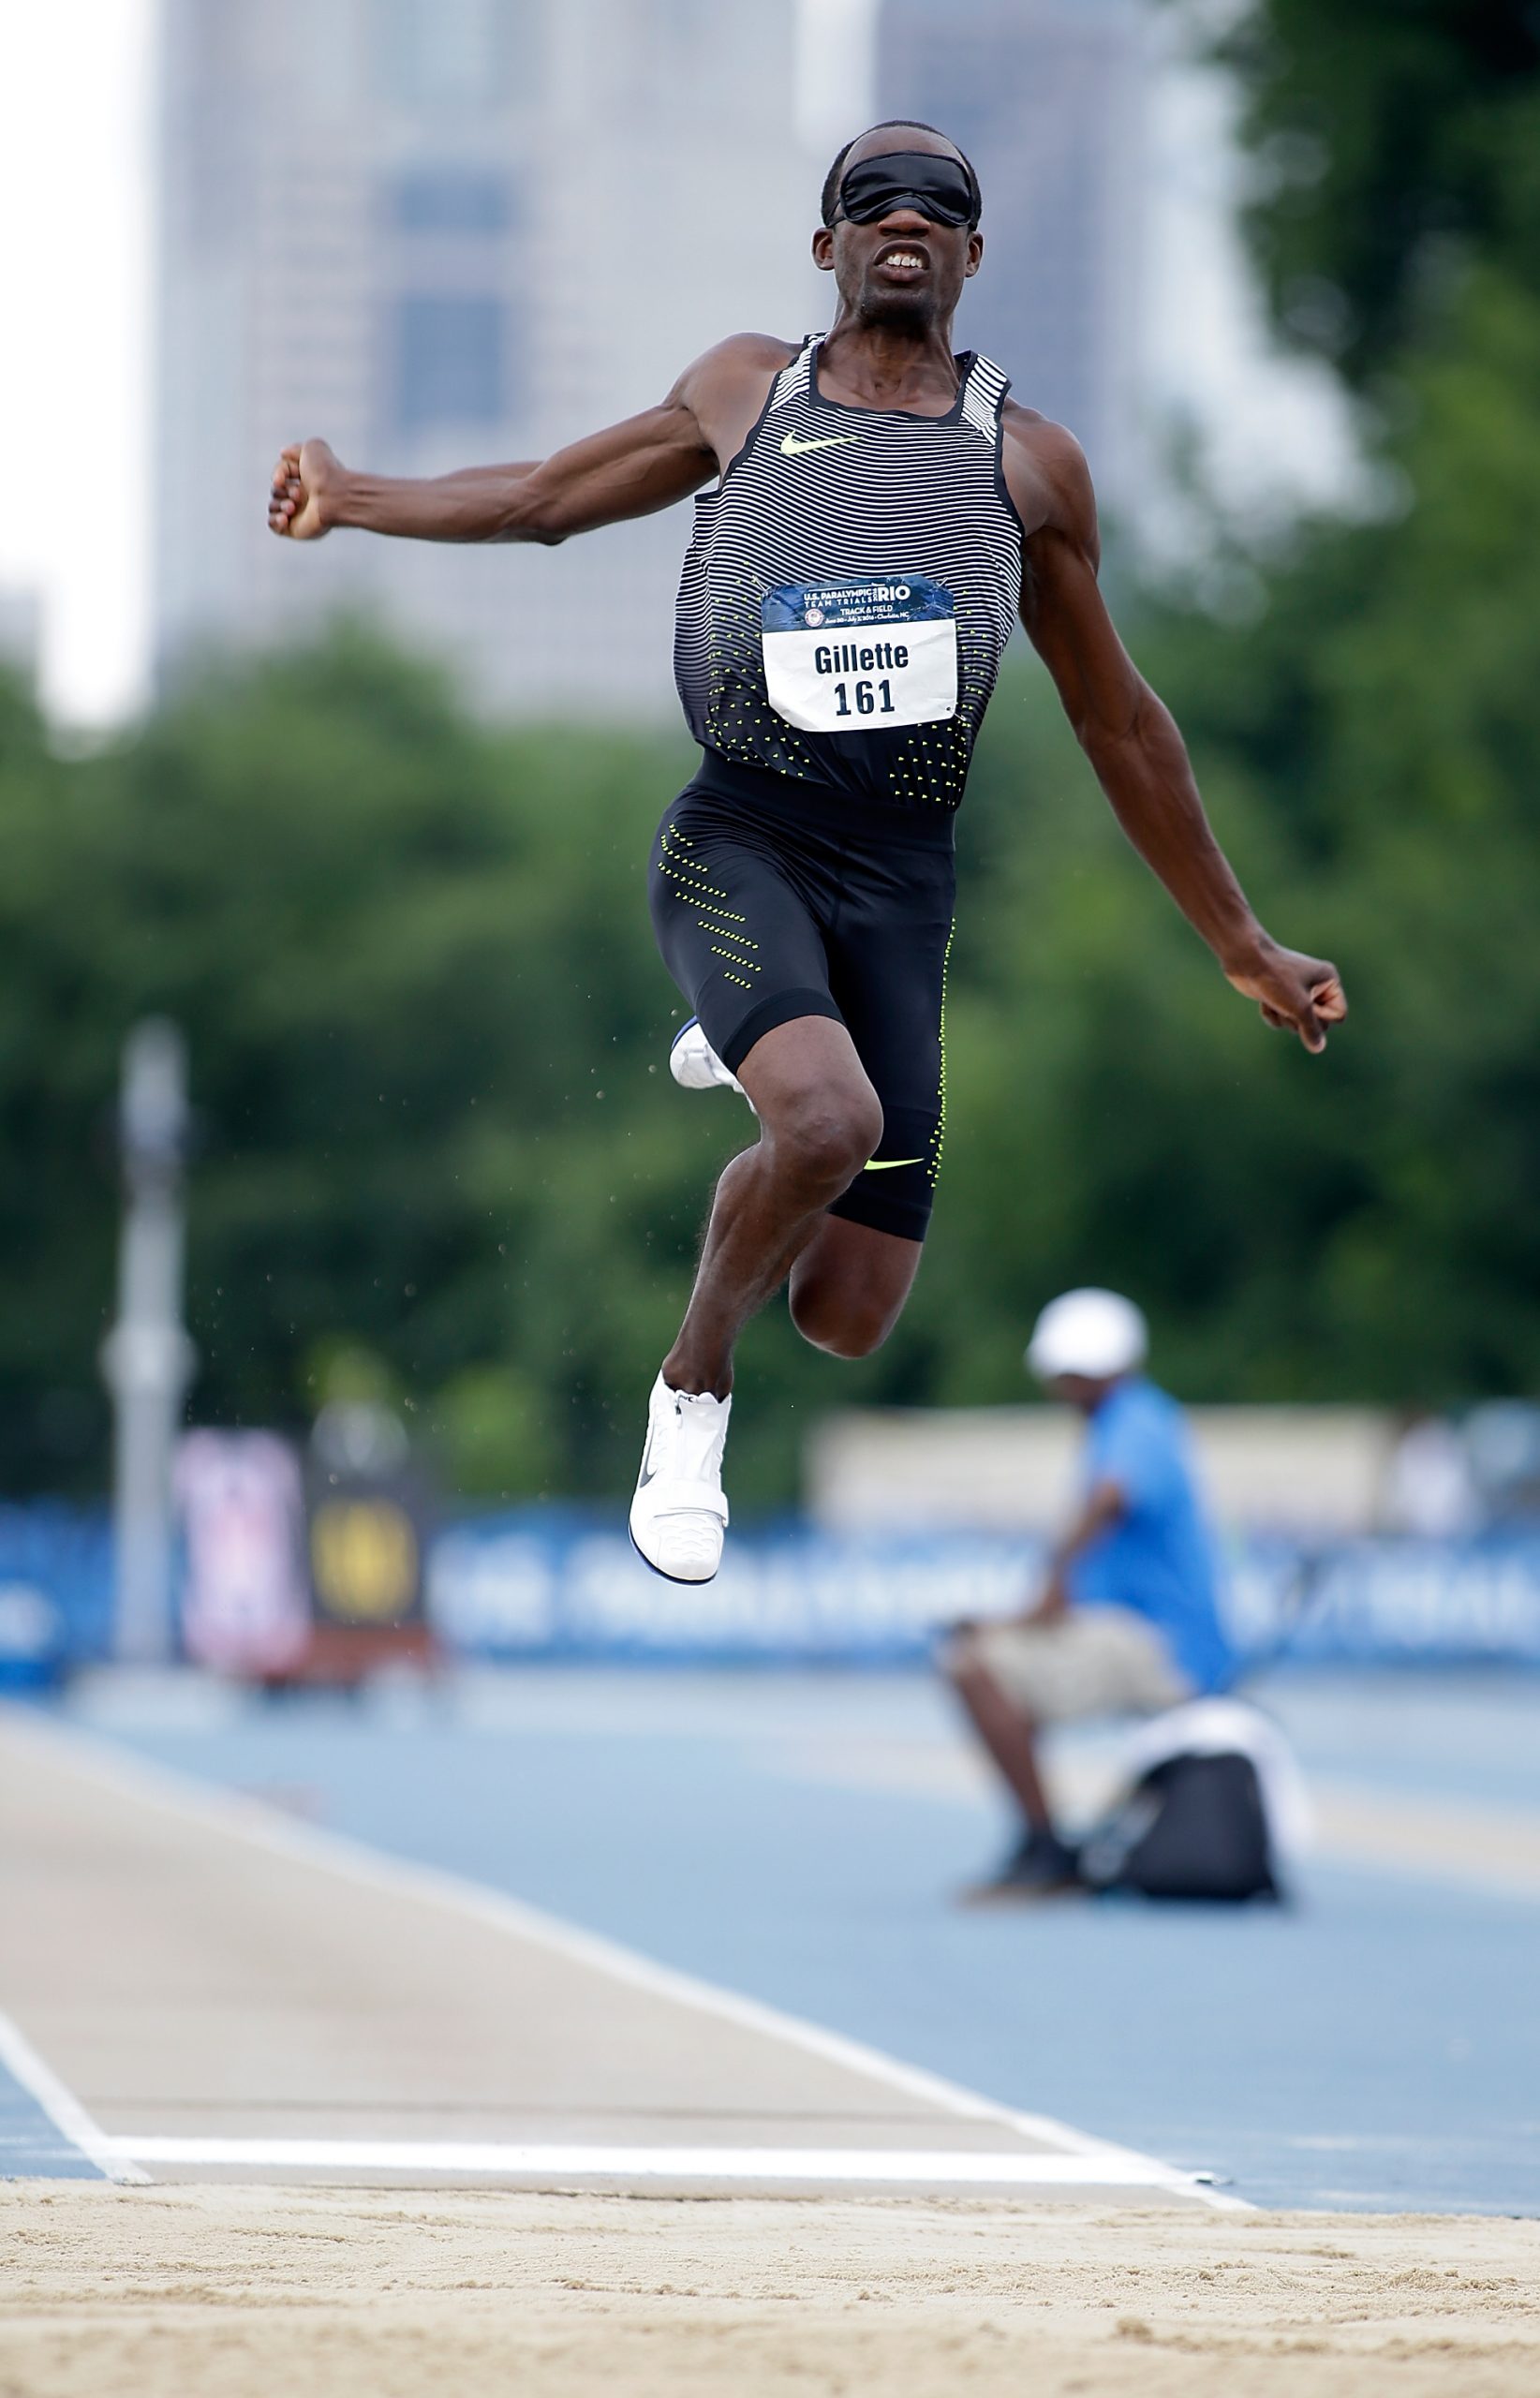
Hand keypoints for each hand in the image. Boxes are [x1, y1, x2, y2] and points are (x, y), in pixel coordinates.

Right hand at [268, 438, 346, 539]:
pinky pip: (273, 525)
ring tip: (293, 507)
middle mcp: (302, 496)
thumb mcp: (313, 448)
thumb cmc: (325, 472)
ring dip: (279, 504)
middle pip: (276, 490)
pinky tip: (285, 517)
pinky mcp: (294, 529)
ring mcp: (298, 513)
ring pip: (273, 506)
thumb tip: (283, 453)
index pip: (281, 474)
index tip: (282, 477)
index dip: (279, 473)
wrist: (334, 496)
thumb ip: (296, 449)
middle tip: (298, 494)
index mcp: (306, 480)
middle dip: (282, 490)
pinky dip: (275, 520)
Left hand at [1224, 936, 1346, 1054]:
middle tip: (1287, 1005)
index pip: (1338, 1016)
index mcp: (1329, 981)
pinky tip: (1265, 1002)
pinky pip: (1283, 1021)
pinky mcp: (1281, 999)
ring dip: (1284, 1018)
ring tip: (1275, 1001)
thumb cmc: (1276, 979)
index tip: (1305, 1006)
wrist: (1246, 961)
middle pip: (1318, 1024)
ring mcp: (1298, 993)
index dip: (1321, 1018)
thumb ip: (1311, 1031)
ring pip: (1299, 1025)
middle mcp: (1317, 987)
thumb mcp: (1299, 1007)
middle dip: (1300, 1020)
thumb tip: (1318, 1047)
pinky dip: (1273, 1015)